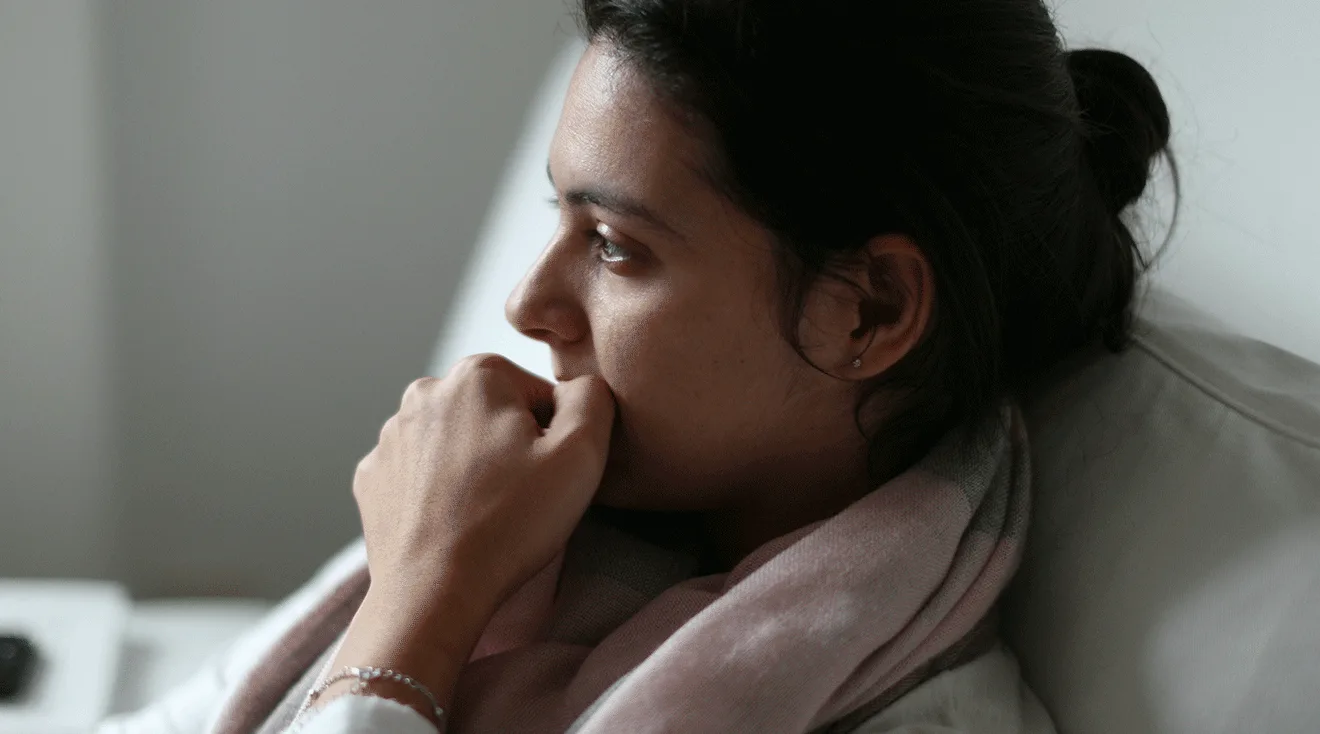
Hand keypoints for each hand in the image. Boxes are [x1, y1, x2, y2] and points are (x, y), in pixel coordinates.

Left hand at [352, 353, 615, 615]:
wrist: (433, 593)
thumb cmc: (509, 525)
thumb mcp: (581, 453)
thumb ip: (592, 398)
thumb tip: (581, 386)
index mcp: (477, 374)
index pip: (540, 394)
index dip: (555, 437)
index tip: (546, 474)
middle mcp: (425, 392)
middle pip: (495, 413)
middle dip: (512, 447)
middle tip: (520, 497)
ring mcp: (391, 435)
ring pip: (456, 442)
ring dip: (475, 467)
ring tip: (487, 514)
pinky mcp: (373, 476)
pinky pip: (421, 472)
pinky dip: (439, 491)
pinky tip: (453, 522)